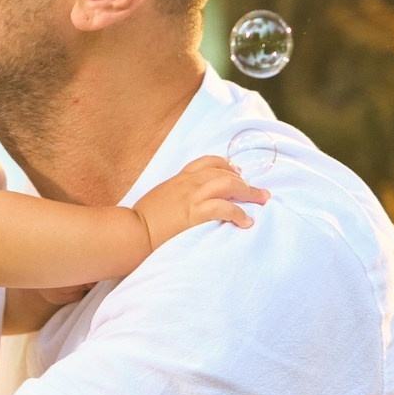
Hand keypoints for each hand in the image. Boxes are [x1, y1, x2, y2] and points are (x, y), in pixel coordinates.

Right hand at [137, 154, 263, 252]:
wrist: (132, 231)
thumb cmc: (141, 221)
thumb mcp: (159, 199)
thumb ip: (174, 196)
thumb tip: (183, 204)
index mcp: (179, 179)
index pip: (207, 163)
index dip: (226, 165)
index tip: (237, 172)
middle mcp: (188, 183)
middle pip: (224, 173)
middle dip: (245, 182)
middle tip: (259, 192)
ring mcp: (193, 197)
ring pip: (228, 184)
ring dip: (249, 192)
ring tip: (261, 201)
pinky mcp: (196, 214)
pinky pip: (225, 208)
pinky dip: (239, 213)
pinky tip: (246, 221)